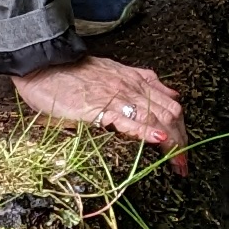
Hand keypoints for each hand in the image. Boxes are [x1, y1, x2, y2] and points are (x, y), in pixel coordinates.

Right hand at [12, 54, 187, 174]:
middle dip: (182, 141)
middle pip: (171, 114)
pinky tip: (158, 140)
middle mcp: (132, 87)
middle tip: (183, 165)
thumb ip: (143, 82)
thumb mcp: (115, 71)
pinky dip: (147, 130)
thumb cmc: (73, 72)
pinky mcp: (98, 107)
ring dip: (171, 143)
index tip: (185, 150)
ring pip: (156, 117)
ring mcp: (117, 96)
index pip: (171, 105)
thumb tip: (171, 93)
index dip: (182, 129)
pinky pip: (128, 119)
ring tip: (177, 163)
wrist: (44, 64)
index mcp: (136, 80)